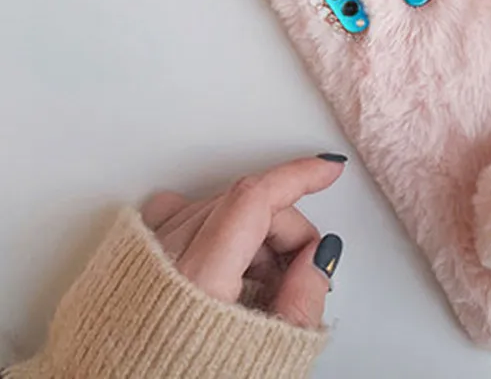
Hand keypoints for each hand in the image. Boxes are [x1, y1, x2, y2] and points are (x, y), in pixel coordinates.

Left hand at [141, 155, 346, 328]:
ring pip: (217, 206)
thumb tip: (318, 255)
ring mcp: (142, 252)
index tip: (326, 170)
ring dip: (251, 230)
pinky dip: (211, 224)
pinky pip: (179, 213)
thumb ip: (303, 298)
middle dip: (285, 225)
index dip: (298, 176)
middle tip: (300, 267)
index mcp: (197, 279)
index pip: (255, 200)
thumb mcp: (268, 355)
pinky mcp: (128, 254)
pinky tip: (223, 258)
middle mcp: (164, 256)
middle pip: (244, 203)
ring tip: (257, 283)